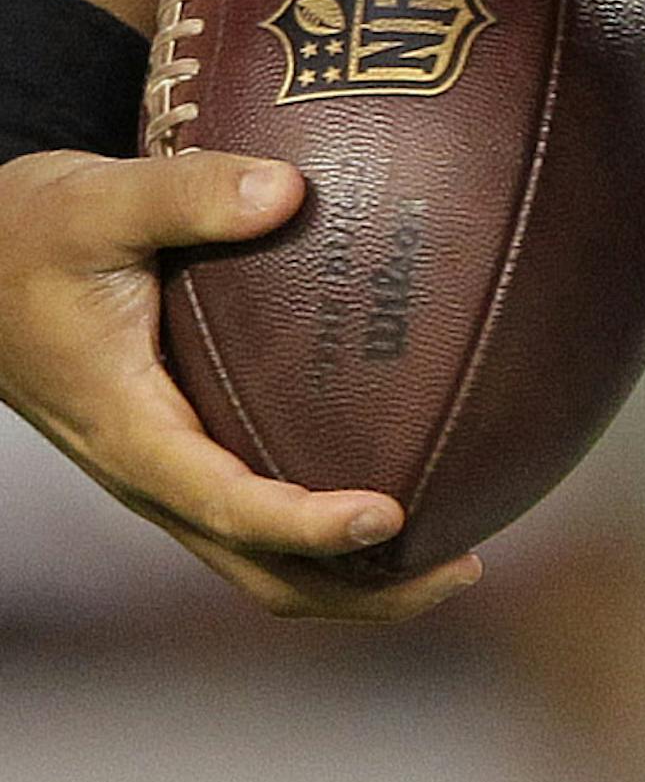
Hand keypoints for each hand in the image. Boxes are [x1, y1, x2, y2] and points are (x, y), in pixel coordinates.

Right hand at [0, 148, 479, 618]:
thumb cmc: (32, 230)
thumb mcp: (97, 200)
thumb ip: (189, 193)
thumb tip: (291, 190)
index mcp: (129, 428)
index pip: (225, 502)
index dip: (307, 525)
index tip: (389, 516)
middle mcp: (150, 474)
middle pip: (263, 574)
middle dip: (362, 591)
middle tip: (463, 567)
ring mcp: (167, 478)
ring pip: (263, 565)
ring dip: (355, 580)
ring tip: (456, 558)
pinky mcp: (182, 462)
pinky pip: (259, 524)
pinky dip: (329, 537)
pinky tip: (402, 491)